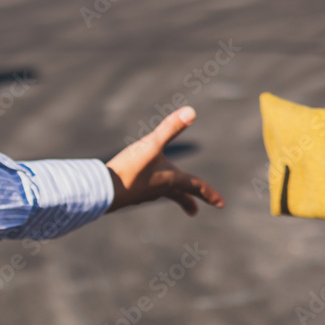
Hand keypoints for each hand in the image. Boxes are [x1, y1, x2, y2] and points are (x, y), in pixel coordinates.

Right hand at [105, 106, 224, 215]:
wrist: (104, 190)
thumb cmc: (130, 168)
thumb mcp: (151, 144)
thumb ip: (170, 128)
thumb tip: (191, 111)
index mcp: (171, 179)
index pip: (195, 186)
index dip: (209, 193)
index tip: (221, 204)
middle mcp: (160, 189)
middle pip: (179, 194)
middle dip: (188, 202)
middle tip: (194, 212)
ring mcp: (144, 195)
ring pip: (161, 193)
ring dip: (169, 194)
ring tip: (169, 193)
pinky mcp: (130, 196)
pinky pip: (145, 193)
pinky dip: (150, 191)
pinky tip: (141, 188)